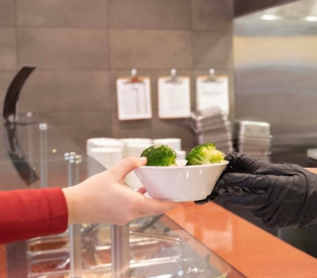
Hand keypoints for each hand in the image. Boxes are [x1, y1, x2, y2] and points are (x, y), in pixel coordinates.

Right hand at [62, 157, 177, 224]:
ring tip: (155, 189)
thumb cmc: (91, 191)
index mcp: (134, 204)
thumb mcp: (112, 173)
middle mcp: (131, 214)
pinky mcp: (117, 219)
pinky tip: (138, 192)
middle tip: (170, 192)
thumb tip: (143, 159)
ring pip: (144, 211)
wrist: (73, 206)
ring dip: (150, 202)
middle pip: (154, 210)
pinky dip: (139, 203)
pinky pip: (134, 212)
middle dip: (163, 202)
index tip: (180, 198)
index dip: (171, 203)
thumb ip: (130, 164)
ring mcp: (124, 218)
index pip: (160, 206)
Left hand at [204, 153, 316, 228]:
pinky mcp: (273, 222)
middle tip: (218, 192)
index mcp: (273, 184)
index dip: (230, 180)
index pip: (245, 182)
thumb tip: (246, 165)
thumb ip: (265, 169)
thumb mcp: (286, 169)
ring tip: (266, 194)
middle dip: (227, 195)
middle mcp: (270, 200)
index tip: (218, 180)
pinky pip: (260, 215)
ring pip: (250, 207)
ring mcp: (271, 213)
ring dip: (249, 201)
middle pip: (241, 199)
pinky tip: (274, 203)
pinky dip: (262, 209)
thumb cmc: (306, 182)